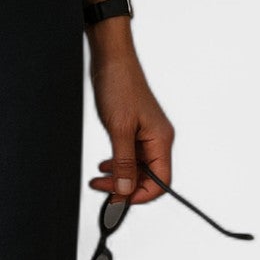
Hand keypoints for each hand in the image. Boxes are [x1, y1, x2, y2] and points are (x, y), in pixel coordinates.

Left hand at [87, 44, 173, 207]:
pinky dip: (117, 162)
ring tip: (98, 178)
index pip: (161, 182)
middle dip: (126, 186)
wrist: (111, 59)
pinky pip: (130, 154)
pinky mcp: (134, 128)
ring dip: (119, 176)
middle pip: (148, 177)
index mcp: (161, 140)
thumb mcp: (119, 129)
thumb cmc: (119, 85)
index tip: (119, 200)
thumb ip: (124, 162)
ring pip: (137, 167)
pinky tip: (104, 165)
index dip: (141, 196)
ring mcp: (146, 133)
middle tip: (101, 189)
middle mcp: (158, 139)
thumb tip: (125, 190)